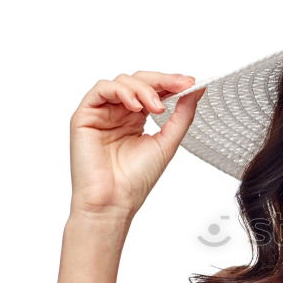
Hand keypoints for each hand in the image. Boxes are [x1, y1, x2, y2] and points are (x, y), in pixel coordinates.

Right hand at [68, 71, 204, 219]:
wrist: (114, 201)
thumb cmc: (135, 180)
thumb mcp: (167, 142)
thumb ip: (182, 114)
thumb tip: (197, 89)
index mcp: (136, 119)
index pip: (153, 90)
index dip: (171, 83)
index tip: (191, 83)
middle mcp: (118, 113)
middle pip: (138, 81)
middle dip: (161, 80)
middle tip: (181, 85)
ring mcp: (101, 113)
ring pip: (121, 82)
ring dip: (143, 89)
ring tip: (156, 107)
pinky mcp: (84, 116)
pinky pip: (100, 89)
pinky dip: (120, 91)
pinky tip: (136, 107)